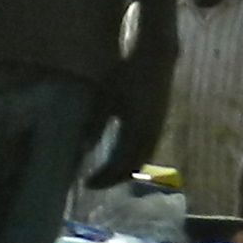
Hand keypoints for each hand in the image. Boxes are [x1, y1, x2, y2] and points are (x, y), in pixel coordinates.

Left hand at [92, 40, 176, 187]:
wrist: (155, 58)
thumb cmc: (126, 74)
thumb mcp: (105, 99)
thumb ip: (94, 124)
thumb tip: (82, 149)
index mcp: (137, 132)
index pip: (120, 166)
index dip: (104, 178)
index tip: (86, 184)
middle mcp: (151, 135)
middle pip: (133, 167)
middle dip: (114, 178)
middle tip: (94, 182)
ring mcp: (158, 129)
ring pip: (143, 159)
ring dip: (125, 169)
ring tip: (106, 173)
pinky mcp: (160, 122)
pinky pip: (147, 148)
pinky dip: (133, 157)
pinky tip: (120, 154)